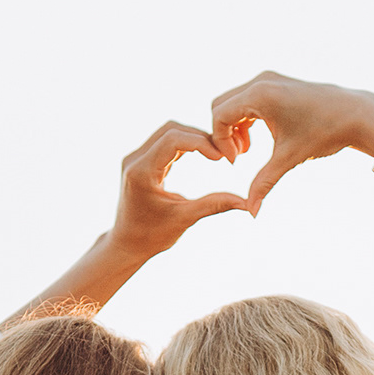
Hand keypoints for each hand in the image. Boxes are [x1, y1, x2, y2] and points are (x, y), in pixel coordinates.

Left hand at [110, 120, 250, 264]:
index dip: (201, 142)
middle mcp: (135, 160)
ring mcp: (136, 158)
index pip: (173, 140)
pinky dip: (185, 145)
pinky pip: (165, 142)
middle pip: (171, 130)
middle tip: (224, 153)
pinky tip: (203, 154)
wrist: (126, 244)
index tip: (223, 157)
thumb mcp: (185, 219)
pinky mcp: (141, 160)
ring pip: (168, 132)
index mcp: (141, 172)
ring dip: (193, 139)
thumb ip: (214, 205)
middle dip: (200, 138)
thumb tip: (247, 204)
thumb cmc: (152, 236)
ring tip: (216, 154)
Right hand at [207, 72, 373, 212]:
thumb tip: (251, 212)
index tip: (236, 162)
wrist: (356, 115)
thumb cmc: (325, 133)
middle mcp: (262, 81)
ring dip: (233, 127)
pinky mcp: (275, 83)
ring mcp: (269, 79)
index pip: (219, 116)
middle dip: (224, 133)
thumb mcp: (290, 158)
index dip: (220, 142)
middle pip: (220, 106)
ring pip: (233, 102)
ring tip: (246, 150)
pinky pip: (246, 100)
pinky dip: (245, 119)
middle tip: (239, 157)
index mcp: (261, 95)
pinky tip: (255, 139)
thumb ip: (264, 183)